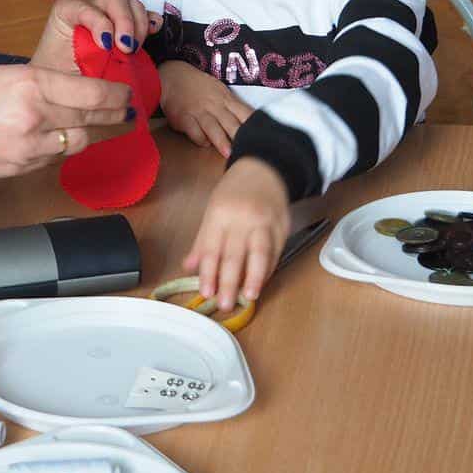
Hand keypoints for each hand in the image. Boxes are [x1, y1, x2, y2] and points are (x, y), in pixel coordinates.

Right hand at [0, 63, 133, 182]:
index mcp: (30, 82)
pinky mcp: (20, 169)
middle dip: (113, 114)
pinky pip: (52, 158)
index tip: (126, 93)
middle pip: (91, 117)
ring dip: (87, 133)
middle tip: (127, 112)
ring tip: (93, 127)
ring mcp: (28, 146)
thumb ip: (37, 83)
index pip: (92, 91)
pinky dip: (58, 149)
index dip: (116, 94)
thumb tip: (69, 90)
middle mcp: (35, 114)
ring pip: (77, 141)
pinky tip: (53, 141)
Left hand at [29, 0, 159, 74]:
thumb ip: (75, 75)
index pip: (79, 5)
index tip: (105, 45)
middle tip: (126, 49)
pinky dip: (150, 21)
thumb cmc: (57, 80)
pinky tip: (153, 31)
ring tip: (134, 48)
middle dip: (124, 22)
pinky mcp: (123, 27)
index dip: (96, 20)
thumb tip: (99, 86)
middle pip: (112, 2)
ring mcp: (108, 17)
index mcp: (64, 16)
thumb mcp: (59, 78)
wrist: (61, 87)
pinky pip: (142, 15)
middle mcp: (87, 11)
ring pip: (130, 6)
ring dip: (138, 25)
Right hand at [160, 59, 251, 158]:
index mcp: (227, 99)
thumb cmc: (200, 87)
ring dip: (221, 141)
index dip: (255, 126)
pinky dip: (200, 139)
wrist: (173, 77)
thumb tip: (250, 124)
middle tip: (250, 150)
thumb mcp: (220, 92)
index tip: (263, 139)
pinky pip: (194, 132)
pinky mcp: (184, 118)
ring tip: (229, 154)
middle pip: (231, 123)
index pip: (245, 113)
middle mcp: (214, 105)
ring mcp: (199, 111)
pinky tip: (204, 143)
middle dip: (240, 136)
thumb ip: (233, 108)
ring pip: (212, 128)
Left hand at [183, 157, 290, 310]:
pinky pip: (276, 252)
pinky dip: (269, 269)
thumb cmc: (234, 191)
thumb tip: (189, 266)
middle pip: (234, 254)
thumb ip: (202, 241)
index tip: (206, 292)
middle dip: (228, 282)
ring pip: (259, 254)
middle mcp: (242, 218)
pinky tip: (262, 282)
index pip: (212, 248)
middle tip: (224, 303)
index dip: (209, 272)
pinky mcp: (283, 226)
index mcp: (220, 213)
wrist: (264, 169)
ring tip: (249, 296)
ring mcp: (265, 222)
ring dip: (254, 277)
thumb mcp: (212, 209)